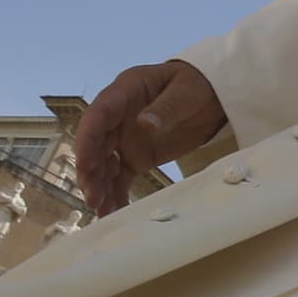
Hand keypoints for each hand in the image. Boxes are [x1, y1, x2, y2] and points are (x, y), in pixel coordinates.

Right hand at [73, 60, 227, 215]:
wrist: (213, 97)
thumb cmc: (196, 85)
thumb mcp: (185, 92)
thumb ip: (165, 108)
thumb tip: (144, 125)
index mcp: (124, 93)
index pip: (98, 115)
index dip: (87, 140)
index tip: (84, 165)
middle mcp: (117, 118)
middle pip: (95, 145)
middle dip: (91, 172)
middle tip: (93, 198)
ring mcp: (124, 139)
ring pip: (104, 165)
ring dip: (100, 187)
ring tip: (101, 212)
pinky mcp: (136, 158)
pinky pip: (121, 178)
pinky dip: (116, 194)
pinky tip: (114, 212)